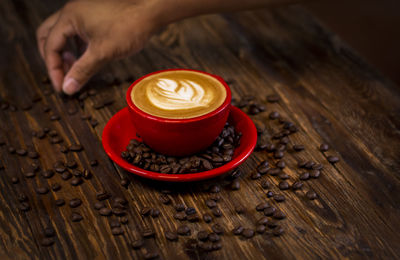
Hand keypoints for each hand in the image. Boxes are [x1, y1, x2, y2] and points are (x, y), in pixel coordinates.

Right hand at [37, 0, 159, 94]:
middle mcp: (73, 12)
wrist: (150, 12)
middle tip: (60, 76)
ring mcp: (84, 13)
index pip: (51, 45)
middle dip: (52, 58)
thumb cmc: (129, 26)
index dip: (54, 69)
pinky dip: (77, 47)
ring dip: (65, 53)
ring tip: (74, 70)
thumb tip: (68, 88)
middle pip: (49, 36)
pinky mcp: (95, 16)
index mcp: (69, 17)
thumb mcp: (103, 53)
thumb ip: (83, 71)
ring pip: (63, 34)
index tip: (62, 86)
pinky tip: (86, 60)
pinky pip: (78, 33)